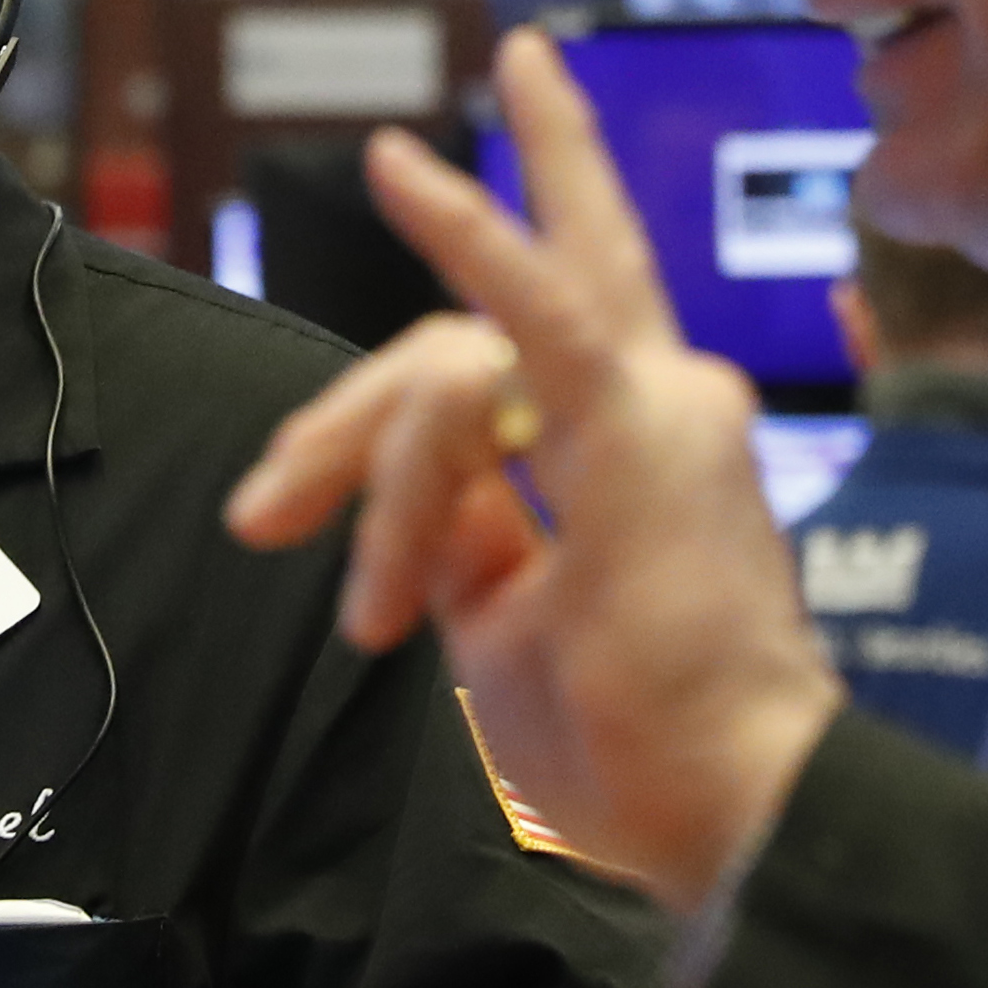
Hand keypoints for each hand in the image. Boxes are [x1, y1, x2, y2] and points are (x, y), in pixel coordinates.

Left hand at [221, 29, 841, 911]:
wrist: (726, 812)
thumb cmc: (634, 745)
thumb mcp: (505, 618)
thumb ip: (461, 531)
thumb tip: (410, 493)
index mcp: (626, 439)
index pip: (473, 378)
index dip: (363, 449)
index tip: (272, 527)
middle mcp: (653, 393)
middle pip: (468, 330)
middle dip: (350, 412)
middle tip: (261, 509)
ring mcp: (654, 395)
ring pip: (459, 358)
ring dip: (379, 468)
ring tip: (326, 553)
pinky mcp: (636, 418)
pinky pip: (534, 310)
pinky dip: (467, 234)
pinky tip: (403, 175)